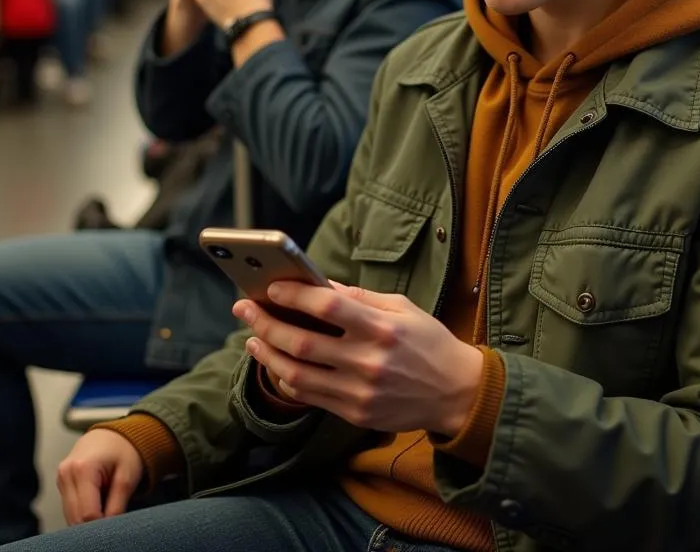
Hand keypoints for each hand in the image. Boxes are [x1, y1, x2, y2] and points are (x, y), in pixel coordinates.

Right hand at [56, 429, 144, 524]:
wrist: (114, 433)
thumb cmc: (124, 450)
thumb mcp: (128, 476)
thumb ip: (117, 505)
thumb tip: (108, 528)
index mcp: (83, 469)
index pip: (87, 514)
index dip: (102, 524)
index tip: (115, 523)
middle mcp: (66, 474)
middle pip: (75, 517)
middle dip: (93, 523)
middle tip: (112, 517)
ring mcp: (61, 478)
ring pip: (70, 515)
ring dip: (88, 517)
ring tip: (106, 503)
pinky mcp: (61, 482)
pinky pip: (70, 507)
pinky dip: (83, 510)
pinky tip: (98, 500)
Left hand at [233, 281, 483, 435]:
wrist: (456, 392)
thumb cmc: (428, 341)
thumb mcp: (402, 307)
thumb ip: (360, 298)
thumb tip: (320, 284)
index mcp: (383, 328)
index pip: (328, 307)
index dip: (295, 295)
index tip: (271, 287)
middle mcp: (369, 361)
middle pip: (302, 342)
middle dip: (266, 323)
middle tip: (243, 309)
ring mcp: (360, 392)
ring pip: (297, 374)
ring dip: (268, 354)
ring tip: (252, 338)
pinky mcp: (355, 414)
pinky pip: (310, 397)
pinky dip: (287, 379)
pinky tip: (277, 364)